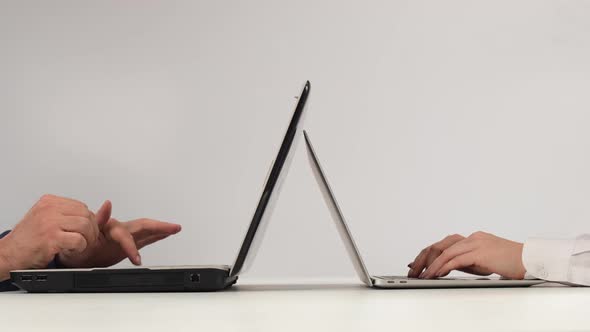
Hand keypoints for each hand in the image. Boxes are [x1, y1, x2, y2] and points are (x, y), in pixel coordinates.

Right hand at [0, 194, 100, 279]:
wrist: (7, 254)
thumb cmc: (27, 240)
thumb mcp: (46, 219)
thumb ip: (66, 215)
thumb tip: (96, 212)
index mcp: (49, 202)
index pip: (81, 206)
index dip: (88, 220)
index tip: (86, 230)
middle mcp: (49, 209)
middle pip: (86, 214)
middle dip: (91, 229)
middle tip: (87, 240)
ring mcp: (50, 223)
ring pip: (85, 226)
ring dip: (87, 239)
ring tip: (78, 246)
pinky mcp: (51, 238)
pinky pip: (79, 240)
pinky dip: (80, 248)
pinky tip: (71, 251)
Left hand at [58, 211, 181, 267]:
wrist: (70, 253)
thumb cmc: (75, 245)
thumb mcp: (82, 233)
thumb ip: (97, 219)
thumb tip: (107, 204)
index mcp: (109, 228)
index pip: (126, 235)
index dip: (132, 246)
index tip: (136, 260)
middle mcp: (118, 229)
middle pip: (143, 226)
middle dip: (160, 227)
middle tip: (174, 227)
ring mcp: (122, 236)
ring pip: (146, 231)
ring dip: (161, 230)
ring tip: (174, 228)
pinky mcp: (124, 244)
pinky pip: (143, 239)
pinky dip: (155, 236)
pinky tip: (164, 234)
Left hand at [407, 231, 525, 279]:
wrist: (531, 261)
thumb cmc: (511, 263)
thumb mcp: (484, 262)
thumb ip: (467, 262)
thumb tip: (447, 268)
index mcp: (473, 239)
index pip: (445, 244)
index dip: (429, 254)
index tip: (417, 263)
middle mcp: (473, 238)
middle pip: (440, 245)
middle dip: (424, 258)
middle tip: (413, 269)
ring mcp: (476, 243)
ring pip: (445, 252)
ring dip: (431, 264)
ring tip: (422, 275)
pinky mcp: (480, 252)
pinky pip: (456, 259)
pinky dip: (443, 267)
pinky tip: (436, 274)